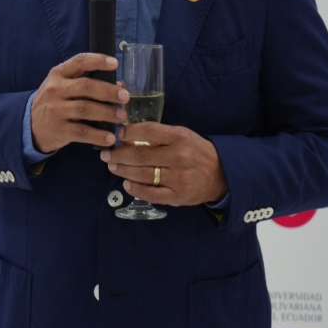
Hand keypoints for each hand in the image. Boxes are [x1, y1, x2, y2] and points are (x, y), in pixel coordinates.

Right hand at [30, 53, 128, 153]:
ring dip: (107, 113)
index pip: (79, 62)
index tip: (114, 64)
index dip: (98, 61)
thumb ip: (86, 83)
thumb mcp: (62, 86)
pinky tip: (110, 137)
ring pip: (85, 109)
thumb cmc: (54, 102)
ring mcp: (55, 110)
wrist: (29, 124)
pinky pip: (82, 132)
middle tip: (125, 97)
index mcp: (58, 74)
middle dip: (108, 91)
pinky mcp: (58, 129)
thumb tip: (119, 86)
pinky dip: (98, 135)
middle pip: (86, 86)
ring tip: (121, 116)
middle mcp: (55, 90)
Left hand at [101, 122, 228, 205]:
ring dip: (123, 170)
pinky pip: (151, 194)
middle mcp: (179, 157)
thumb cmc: (195, 151)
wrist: (222, 174)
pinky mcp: (178, 196)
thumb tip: (126, 137)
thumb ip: (157, 135)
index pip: (148, 131)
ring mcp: (178, 178)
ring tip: (112, 166)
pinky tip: (126, 184)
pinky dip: (136, 189)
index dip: (128, 132)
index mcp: (180, 137)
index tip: (117, 135)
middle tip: (106, 154)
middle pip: (140, 156)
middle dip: (118, 154)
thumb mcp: (181, 135)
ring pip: (143, 175)